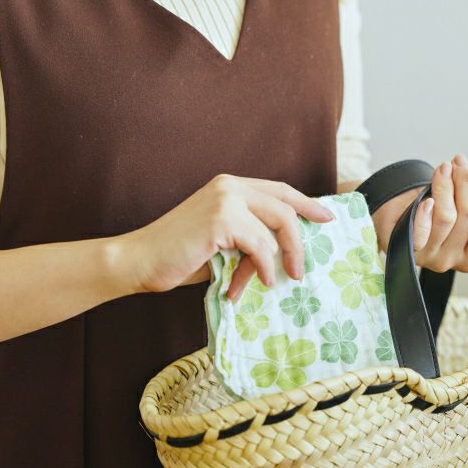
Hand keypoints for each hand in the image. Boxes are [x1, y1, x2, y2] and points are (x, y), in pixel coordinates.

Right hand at [114, 174, 333, 296]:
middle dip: (300, 239)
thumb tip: (284, 251)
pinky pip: (260, 245)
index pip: (279, 190)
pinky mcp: (221, 218)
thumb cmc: (179, 256)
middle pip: (285, 206)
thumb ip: (250, 237)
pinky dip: (262, 267)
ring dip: (279, 259)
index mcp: (230, 186)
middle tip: (302, 268)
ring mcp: (225, 198)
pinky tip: (257, 282)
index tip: (327, 217)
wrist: (140, 261)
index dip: (306, 203)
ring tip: (274, 281)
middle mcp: (230, 185)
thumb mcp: (222, 243)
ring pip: (276, 226)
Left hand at [372, 155, 467, 272]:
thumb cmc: (431, 217)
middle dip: (466, 183)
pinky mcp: (407, 251)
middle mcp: (452, 261)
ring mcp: (428, 257)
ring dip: (446, 187)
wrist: (392, 220)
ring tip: (442, 169)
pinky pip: (421, 233)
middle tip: (458, 164)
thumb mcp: (463, 218)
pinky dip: (425, 213)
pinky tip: (426, 199)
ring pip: (447, 217)